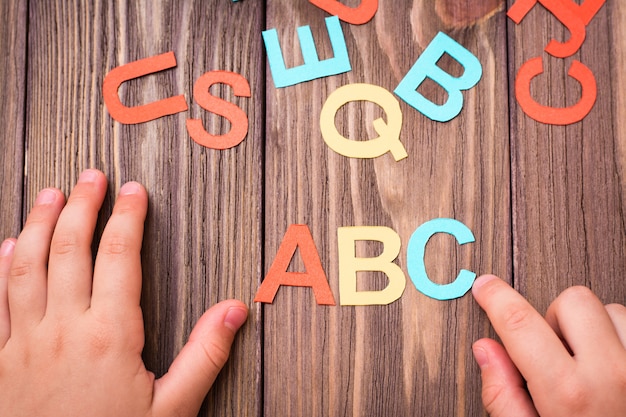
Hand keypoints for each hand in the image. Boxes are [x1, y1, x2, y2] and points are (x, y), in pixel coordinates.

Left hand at [0, 169, 247, 416]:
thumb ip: (204, 355)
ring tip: (50, 194)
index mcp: (109, 336)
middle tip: (91, 176)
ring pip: (26, 267)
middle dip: (82, 206)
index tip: (134, 191)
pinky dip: (0, 269)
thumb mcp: (172, 409)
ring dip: (39, 225)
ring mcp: (23, 344)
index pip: (119, 257)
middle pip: (69, 250)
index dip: (127, 218)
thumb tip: (234, 310)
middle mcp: (62, 330)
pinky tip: (7, 247)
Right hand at [472, 274, 625, 416]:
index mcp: (568, 394)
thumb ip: (503, 395)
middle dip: (553, 318)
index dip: (496, 298)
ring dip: (594, 329)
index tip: (486, 287)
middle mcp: (613, 375)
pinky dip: (623, 338)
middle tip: (553, 354)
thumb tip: (486, 350)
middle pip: (571, 301)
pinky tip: (616, 367)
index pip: (520, 323)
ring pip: (612, 310)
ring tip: (591, 365)